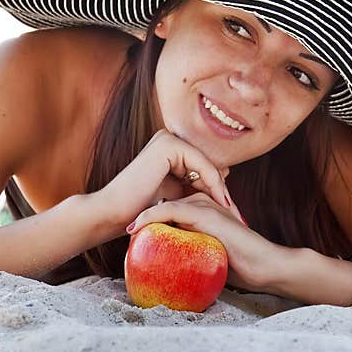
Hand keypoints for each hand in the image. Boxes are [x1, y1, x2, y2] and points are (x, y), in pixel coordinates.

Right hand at [90, 129, 244, 233]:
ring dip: (221, 188)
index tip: (232, 211)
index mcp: (169, 148)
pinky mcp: (168, 144)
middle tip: (238, 213)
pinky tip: (221, 202)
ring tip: (231, 211)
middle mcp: (168, 138)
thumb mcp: (177, 195)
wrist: (112, 213)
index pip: (203, 167)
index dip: (218, 189)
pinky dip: (213, 183)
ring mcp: (167, 138)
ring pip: (207, 164)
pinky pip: (201, 164)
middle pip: (207, 164)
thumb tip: (226, 172)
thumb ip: (196, 183)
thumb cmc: (140, 209)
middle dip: (222, 189)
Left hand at [126, 191, 278, 292]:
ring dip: (142, 214)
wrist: (264, 267)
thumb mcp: (207, 256)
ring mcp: (204, 205)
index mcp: (202, 209)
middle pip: (163, 202)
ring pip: (164, 204)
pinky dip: (150, 216)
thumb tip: (167, 267)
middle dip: (141, 213)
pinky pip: (170, 210)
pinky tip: (135, 227)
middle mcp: (202, 202)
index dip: (148, 218)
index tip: (130, 234)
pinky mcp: (205, 213)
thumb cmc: (240, 266)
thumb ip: (189, 252)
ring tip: (125, 229)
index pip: (168, 208)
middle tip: (122, 230)